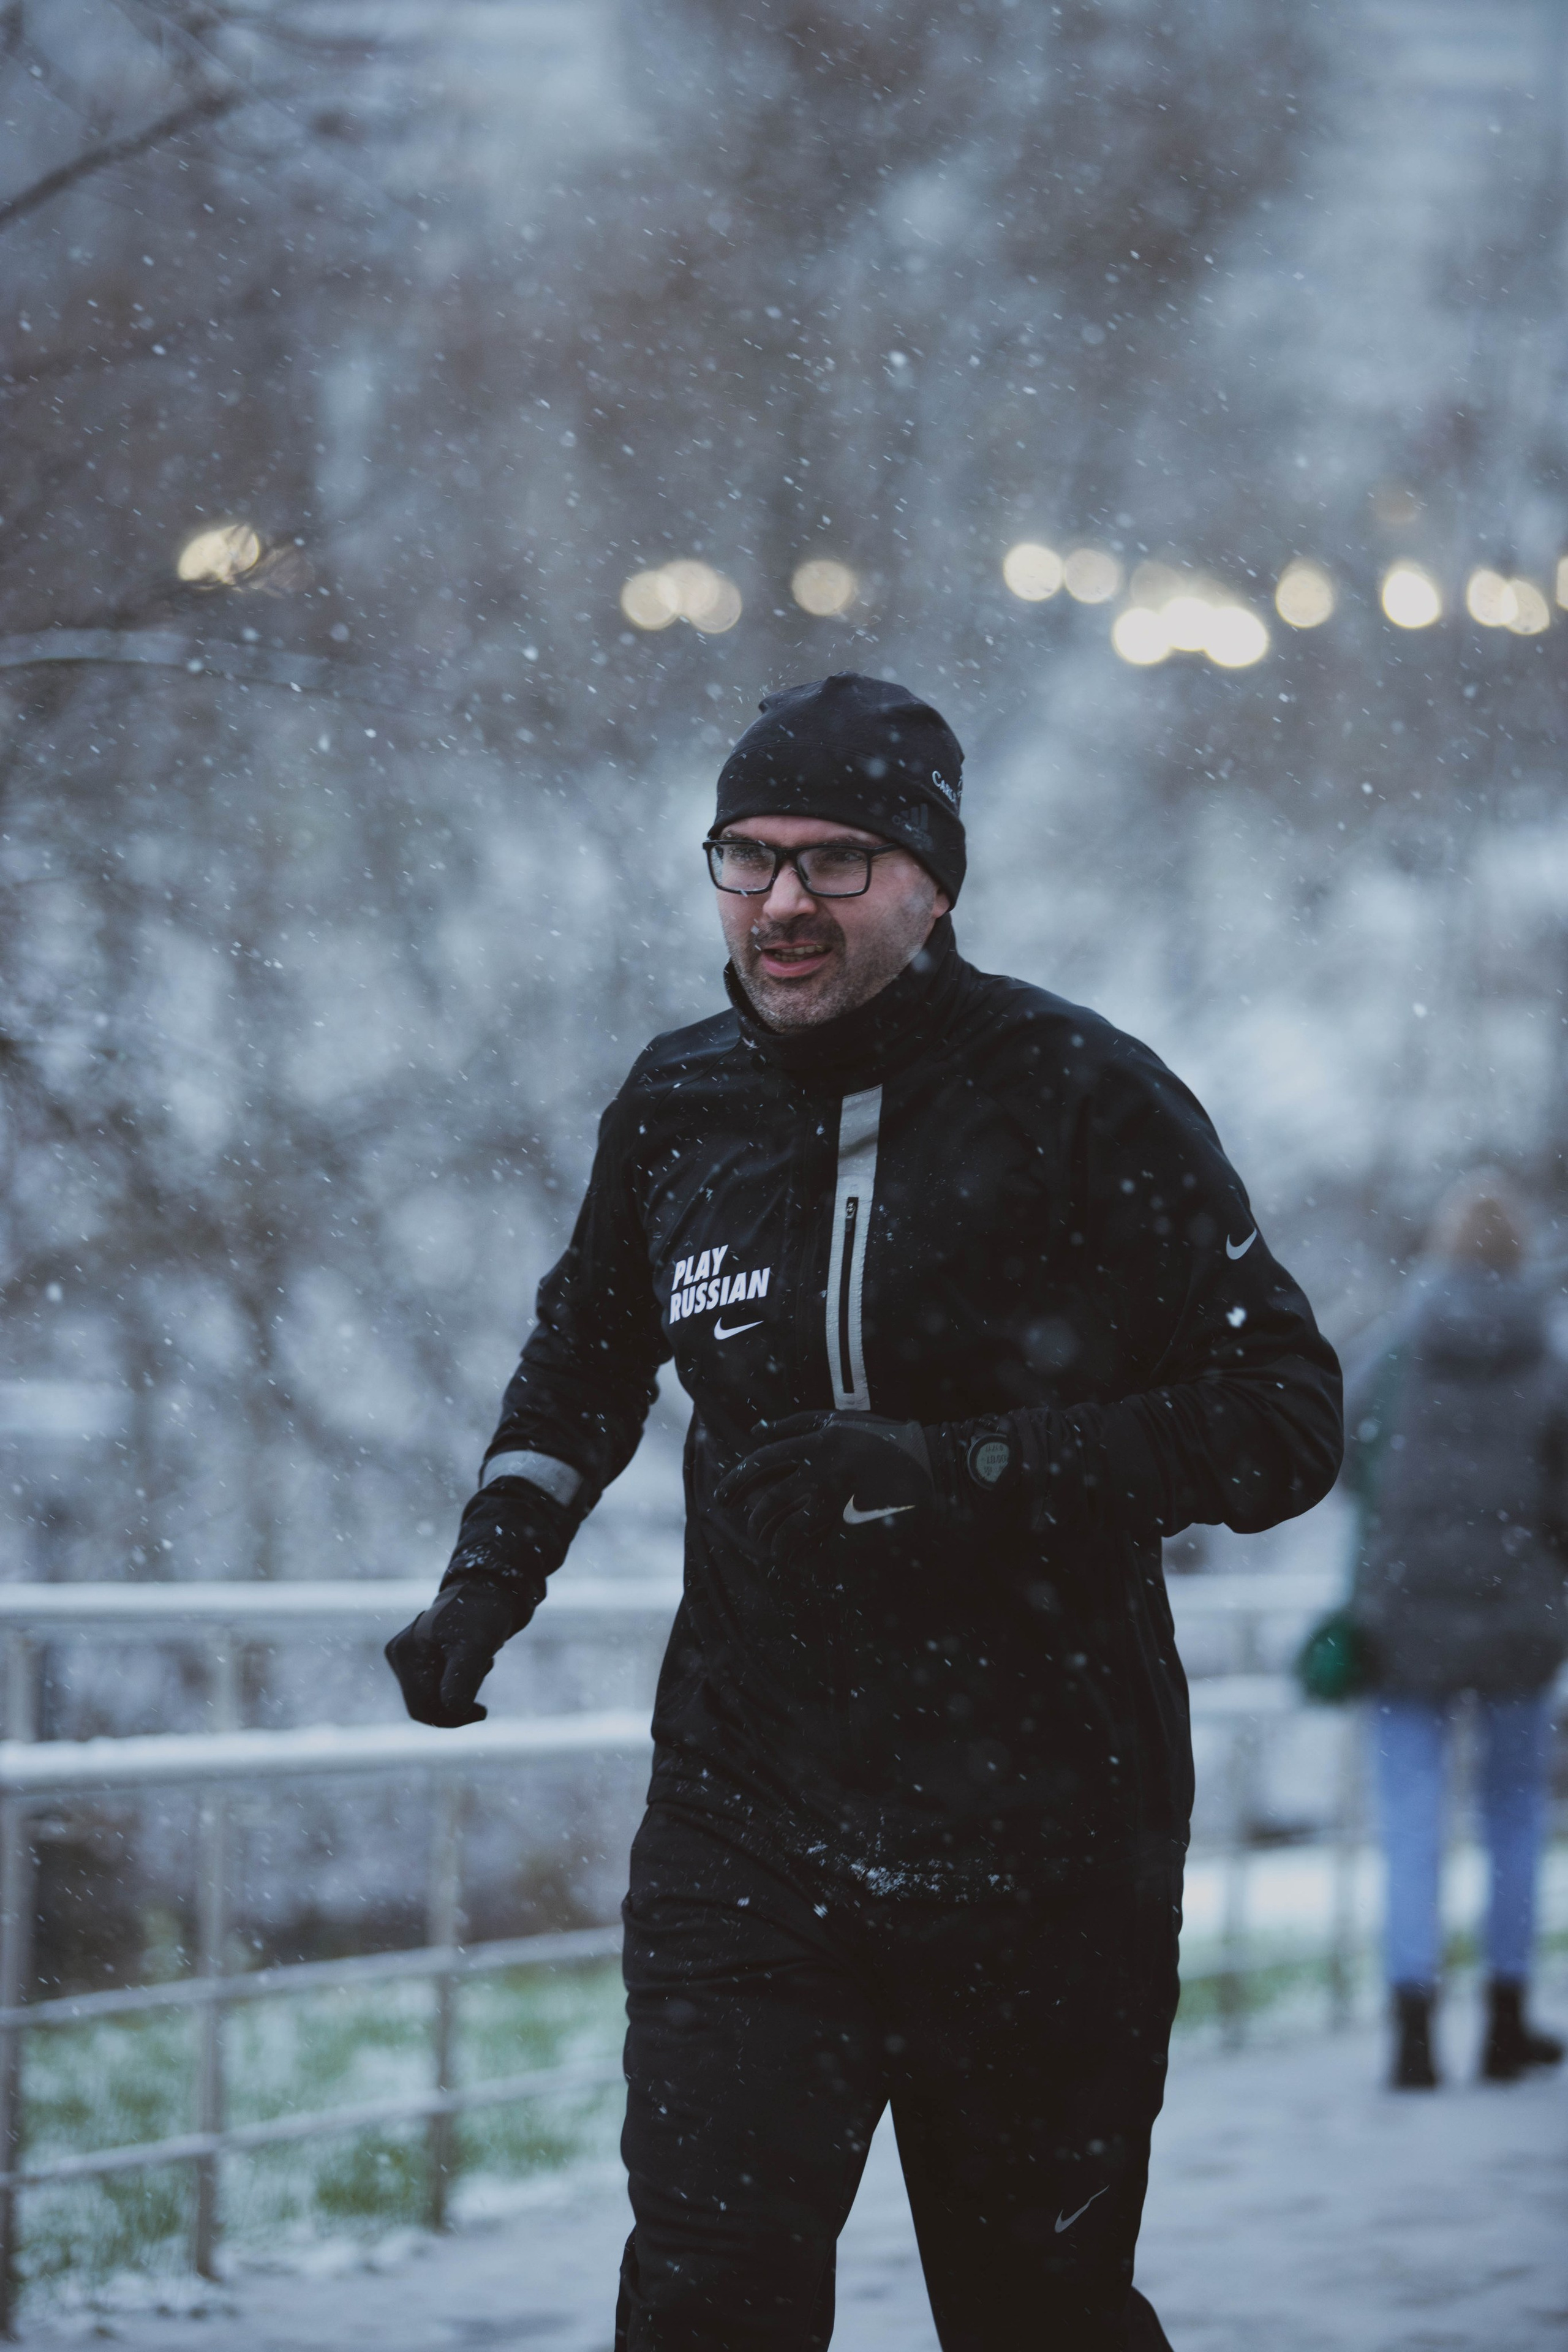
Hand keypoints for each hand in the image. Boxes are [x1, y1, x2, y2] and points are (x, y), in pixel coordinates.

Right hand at [384, 1580, 532, 1726]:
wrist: (488, 1591)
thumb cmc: (482, 1614)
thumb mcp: (477, 1646)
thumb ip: (462, 1676)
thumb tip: (451, 1709)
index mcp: (405, 1653)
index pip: (422, 1708)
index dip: (453, 1719)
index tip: (482, 1713)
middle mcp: (398, 1654)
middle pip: (425, 1705)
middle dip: (456, 1702)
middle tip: (483, 1685)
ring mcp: (406, 1656)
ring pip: (432, 1696)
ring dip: (460, 1688)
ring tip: (480, 1662)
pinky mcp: (418, 1656)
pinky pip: (435, 1685)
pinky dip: (457, 1681)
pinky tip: (473, 1663)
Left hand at [715, 1411, 934, 1563]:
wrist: (924, 1460)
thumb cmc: (877, 1435)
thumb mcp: (835, 1420)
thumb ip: (793, 1424)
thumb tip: (755, 1431)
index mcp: (816, 1442)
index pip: (765, 1461)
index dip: (738, 1480)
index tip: (721, 1496)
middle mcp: (824, 1470)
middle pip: (773, 1500)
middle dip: (754, 1518)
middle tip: (748, 1525)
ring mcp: (840, 1498)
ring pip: (791, 1528)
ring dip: (774, 1541)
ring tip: (769, 1545)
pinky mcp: (855, 1520)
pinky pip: (817, 1543)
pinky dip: (800, 1553)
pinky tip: (793, 1557)